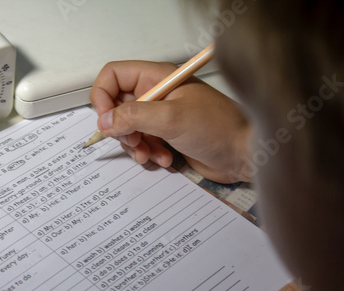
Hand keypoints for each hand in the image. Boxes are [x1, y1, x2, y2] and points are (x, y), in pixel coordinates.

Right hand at [90, 60, 250, 182]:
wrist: (244, 154)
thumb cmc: (218, 128)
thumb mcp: (170, 118)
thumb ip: (133, 116)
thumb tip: (105, 120)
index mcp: (157, 77)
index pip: (114, 75)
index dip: (103, 96)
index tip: (106, 120)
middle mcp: (156, 93)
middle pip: (117, 105)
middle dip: (121, 128)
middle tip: (133, 141)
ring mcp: (160, 115)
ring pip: (127, 127)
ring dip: (134, 145)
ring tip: (149, 154)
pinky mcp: (166, 134)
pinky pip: (142, 142)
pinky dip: (147, 153)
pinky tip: (164, 159)